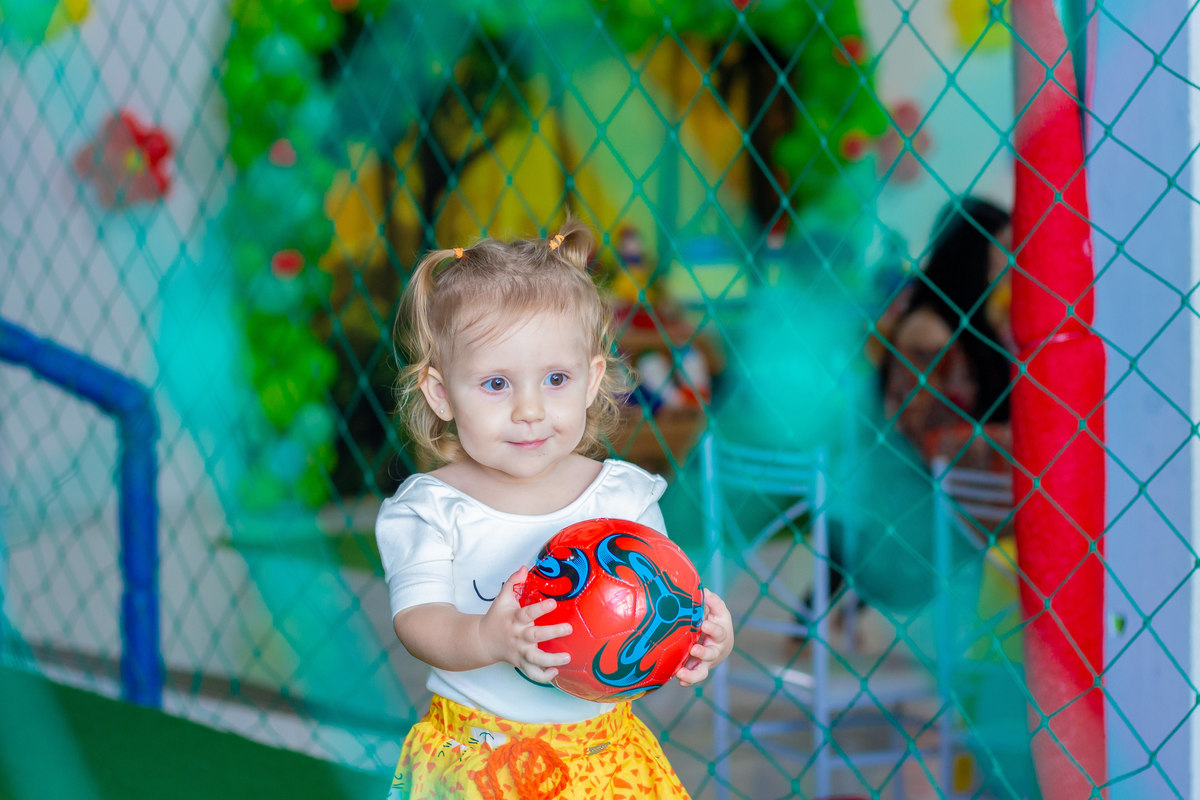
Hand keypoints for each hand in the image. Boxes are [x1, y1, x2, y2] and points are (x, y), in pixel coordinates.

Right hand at [478, 566, 572, 682]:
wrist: (482, 641)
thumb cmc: (496, 618)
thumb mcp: (502, 599)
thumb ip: (513, 582)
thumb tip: (524, 567)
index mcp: (514, 620)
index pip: (528, 613)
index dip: (540, 609)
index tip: (553, 603)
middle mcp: (518, 637)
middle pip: (536, 637)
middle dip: (552, 633)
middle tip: (569, 629)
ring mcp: (520, 652)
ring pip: (535, 660)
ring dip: (551, 660)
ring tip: (567, 657)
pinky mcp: (521, 663)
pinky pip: (532, 674)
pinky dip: (543, 676)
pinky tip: (555, 672)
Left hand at [676, 589, 733, 686]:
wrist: (720, 642)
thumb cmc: (716, 622)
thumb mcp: (718, 610)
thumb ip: (712, 601)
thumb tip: (704, 591)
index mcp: (720, 634)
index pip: (719, 632)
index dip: (712, 629)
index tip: (704, 624)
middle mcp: (715, 650)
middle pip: (711, 654)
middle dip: (703, 652)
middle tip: (694, 649)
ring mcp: (706, 662)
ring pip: (702, 672)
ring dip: (692, 673)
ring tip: (681, 672)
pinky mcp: (697, 668)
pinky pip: (693, 677)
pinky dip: (687, 680)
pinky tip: (679, 680)